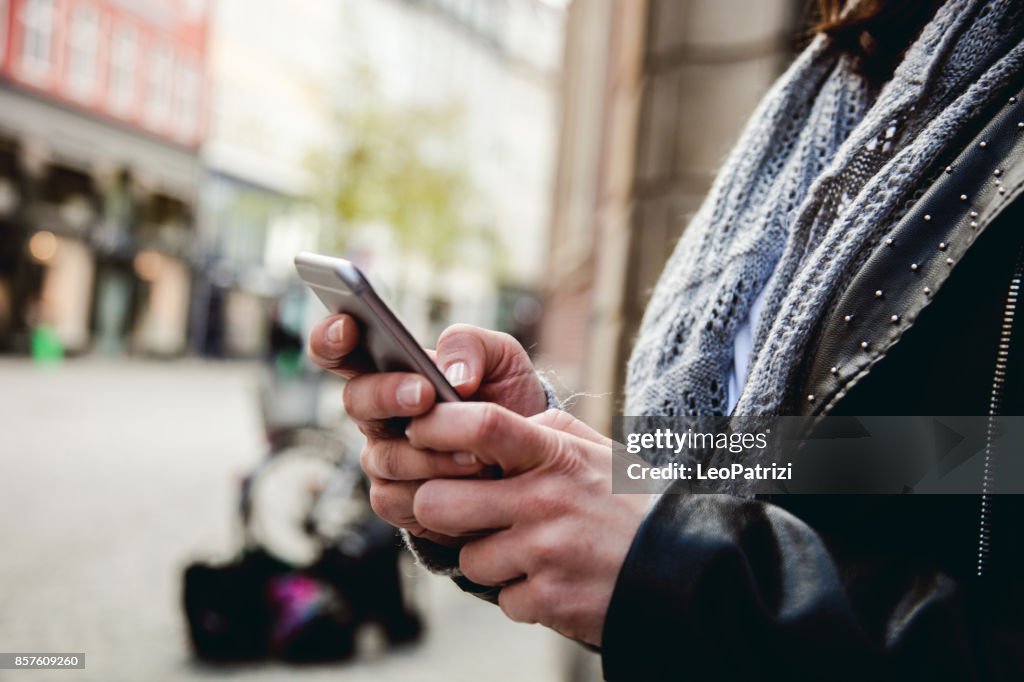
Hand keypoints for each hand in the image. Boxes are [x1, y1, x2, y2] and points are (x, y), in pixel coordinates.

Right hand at [307, 316, 549, 543]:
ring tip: (475, 451)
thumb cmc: (507, 400)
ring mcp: (383, 457)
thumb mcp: (501, 358)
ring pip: (385, 455)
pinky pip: (396, 498)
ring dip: (431, 454)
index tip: (347, 326)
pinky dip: (437, 489)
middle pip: (356, 399)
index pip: (343, 349)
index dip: (331, 337)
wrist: (534, 461)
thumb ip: (471, 345)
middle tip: (425, 394)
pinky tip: (469, 482)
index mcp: (391, 368)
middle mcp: (378, 412)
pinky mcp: (395, 500)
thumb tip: (450, 374)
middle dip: (388, 394)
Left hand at [404, 404, 651, 644]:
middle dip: (438, 510)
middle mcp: (545, 501)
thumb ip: (544, 429)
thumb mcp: (596, 449)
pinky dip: (521, 593)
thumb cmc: (630, 504)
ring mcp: (545, 553)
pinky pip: (503, 598)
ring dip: (490, 558)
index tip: (419, 432)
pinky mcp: (549, 600)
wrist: (686, 568)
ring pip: (468, 559)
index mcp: (555, 455)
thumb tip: (484, 424)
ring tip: (531, 550)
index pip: (481, 425)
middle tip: (461, 509)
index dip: (438, 425)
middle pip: (440, 502)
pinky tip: (554, 578)